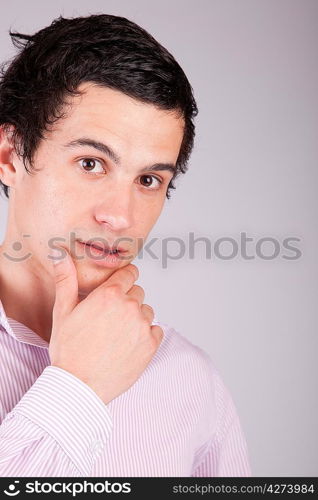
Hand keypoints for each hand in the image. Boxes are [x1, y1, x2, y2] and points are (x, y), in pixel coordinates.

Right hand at [49, 247, 162, 403]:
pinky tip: (128, 345)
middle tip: (110, 319)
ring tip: (117, 334)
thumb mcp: (63, 312)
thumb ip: (66, 279)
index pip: (130, 273)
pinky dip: (146, 335)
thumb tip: (60, 254)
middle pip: (138, 292)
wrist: (79, 386)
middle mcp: (130, 306)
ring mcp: (142, 326)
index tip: (117, 290)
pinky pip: (156, 330)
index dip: (123, 280)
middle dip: (127, 300)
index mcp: (109, 294)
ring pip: (147, 311)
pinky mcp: (151, 345)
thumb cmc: (68, 350)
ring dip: (136, 318)